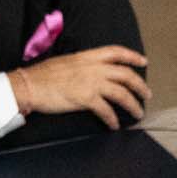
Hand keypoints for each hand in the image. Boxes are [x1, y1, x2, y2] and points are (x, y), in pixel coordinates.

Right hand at [10, 43, 148, 126]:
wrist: (29, 84)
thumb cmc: (42, 76)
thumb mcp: (66, 62)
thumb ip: (82, 67)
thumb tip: (90, 75)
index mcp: (87, 56)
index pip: (116, 52)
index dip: (132, 56)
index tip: (143, 62)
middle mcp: (93, 67)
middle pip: (125, 74)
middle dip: (140, 85)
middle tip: (147, 95)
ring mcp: (90, 82)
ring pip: (121, 93)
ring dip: (133, 104)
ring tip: (138, 113)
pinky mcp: (85, 98)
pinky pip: (106, 110)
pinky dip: (113, 119)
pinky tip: (114, 125)